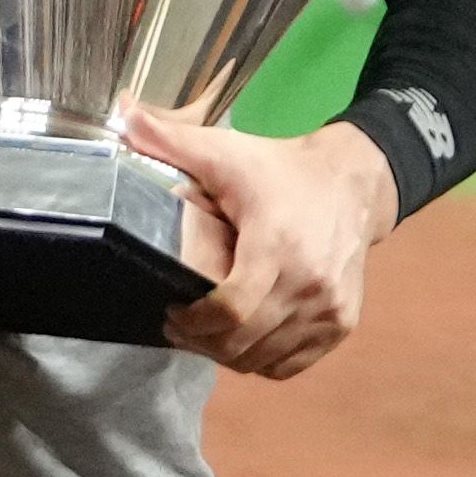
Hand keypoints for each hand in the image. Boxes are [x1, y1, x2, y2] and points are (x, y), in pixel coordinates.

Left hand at [125, 105, 396, 380]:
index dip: (192, 323)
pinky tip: (245, 337)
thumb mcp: (225, 150)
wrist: (355, 180)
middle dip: (203, 342)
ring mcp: (330, 309)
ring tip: (209, 332)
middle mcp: (308, 284)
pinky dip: (263, 360)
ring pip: (265, 360)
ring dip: (230, 354)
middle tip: (181, 326)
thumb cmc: (281, 169)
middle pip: (242, 343)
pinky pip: (291, 364)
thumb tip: (120, 113)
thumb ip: (170, 138)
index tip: (170, 312)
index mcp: (276, 245)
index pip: (229, 311)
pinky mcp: (342, 323)